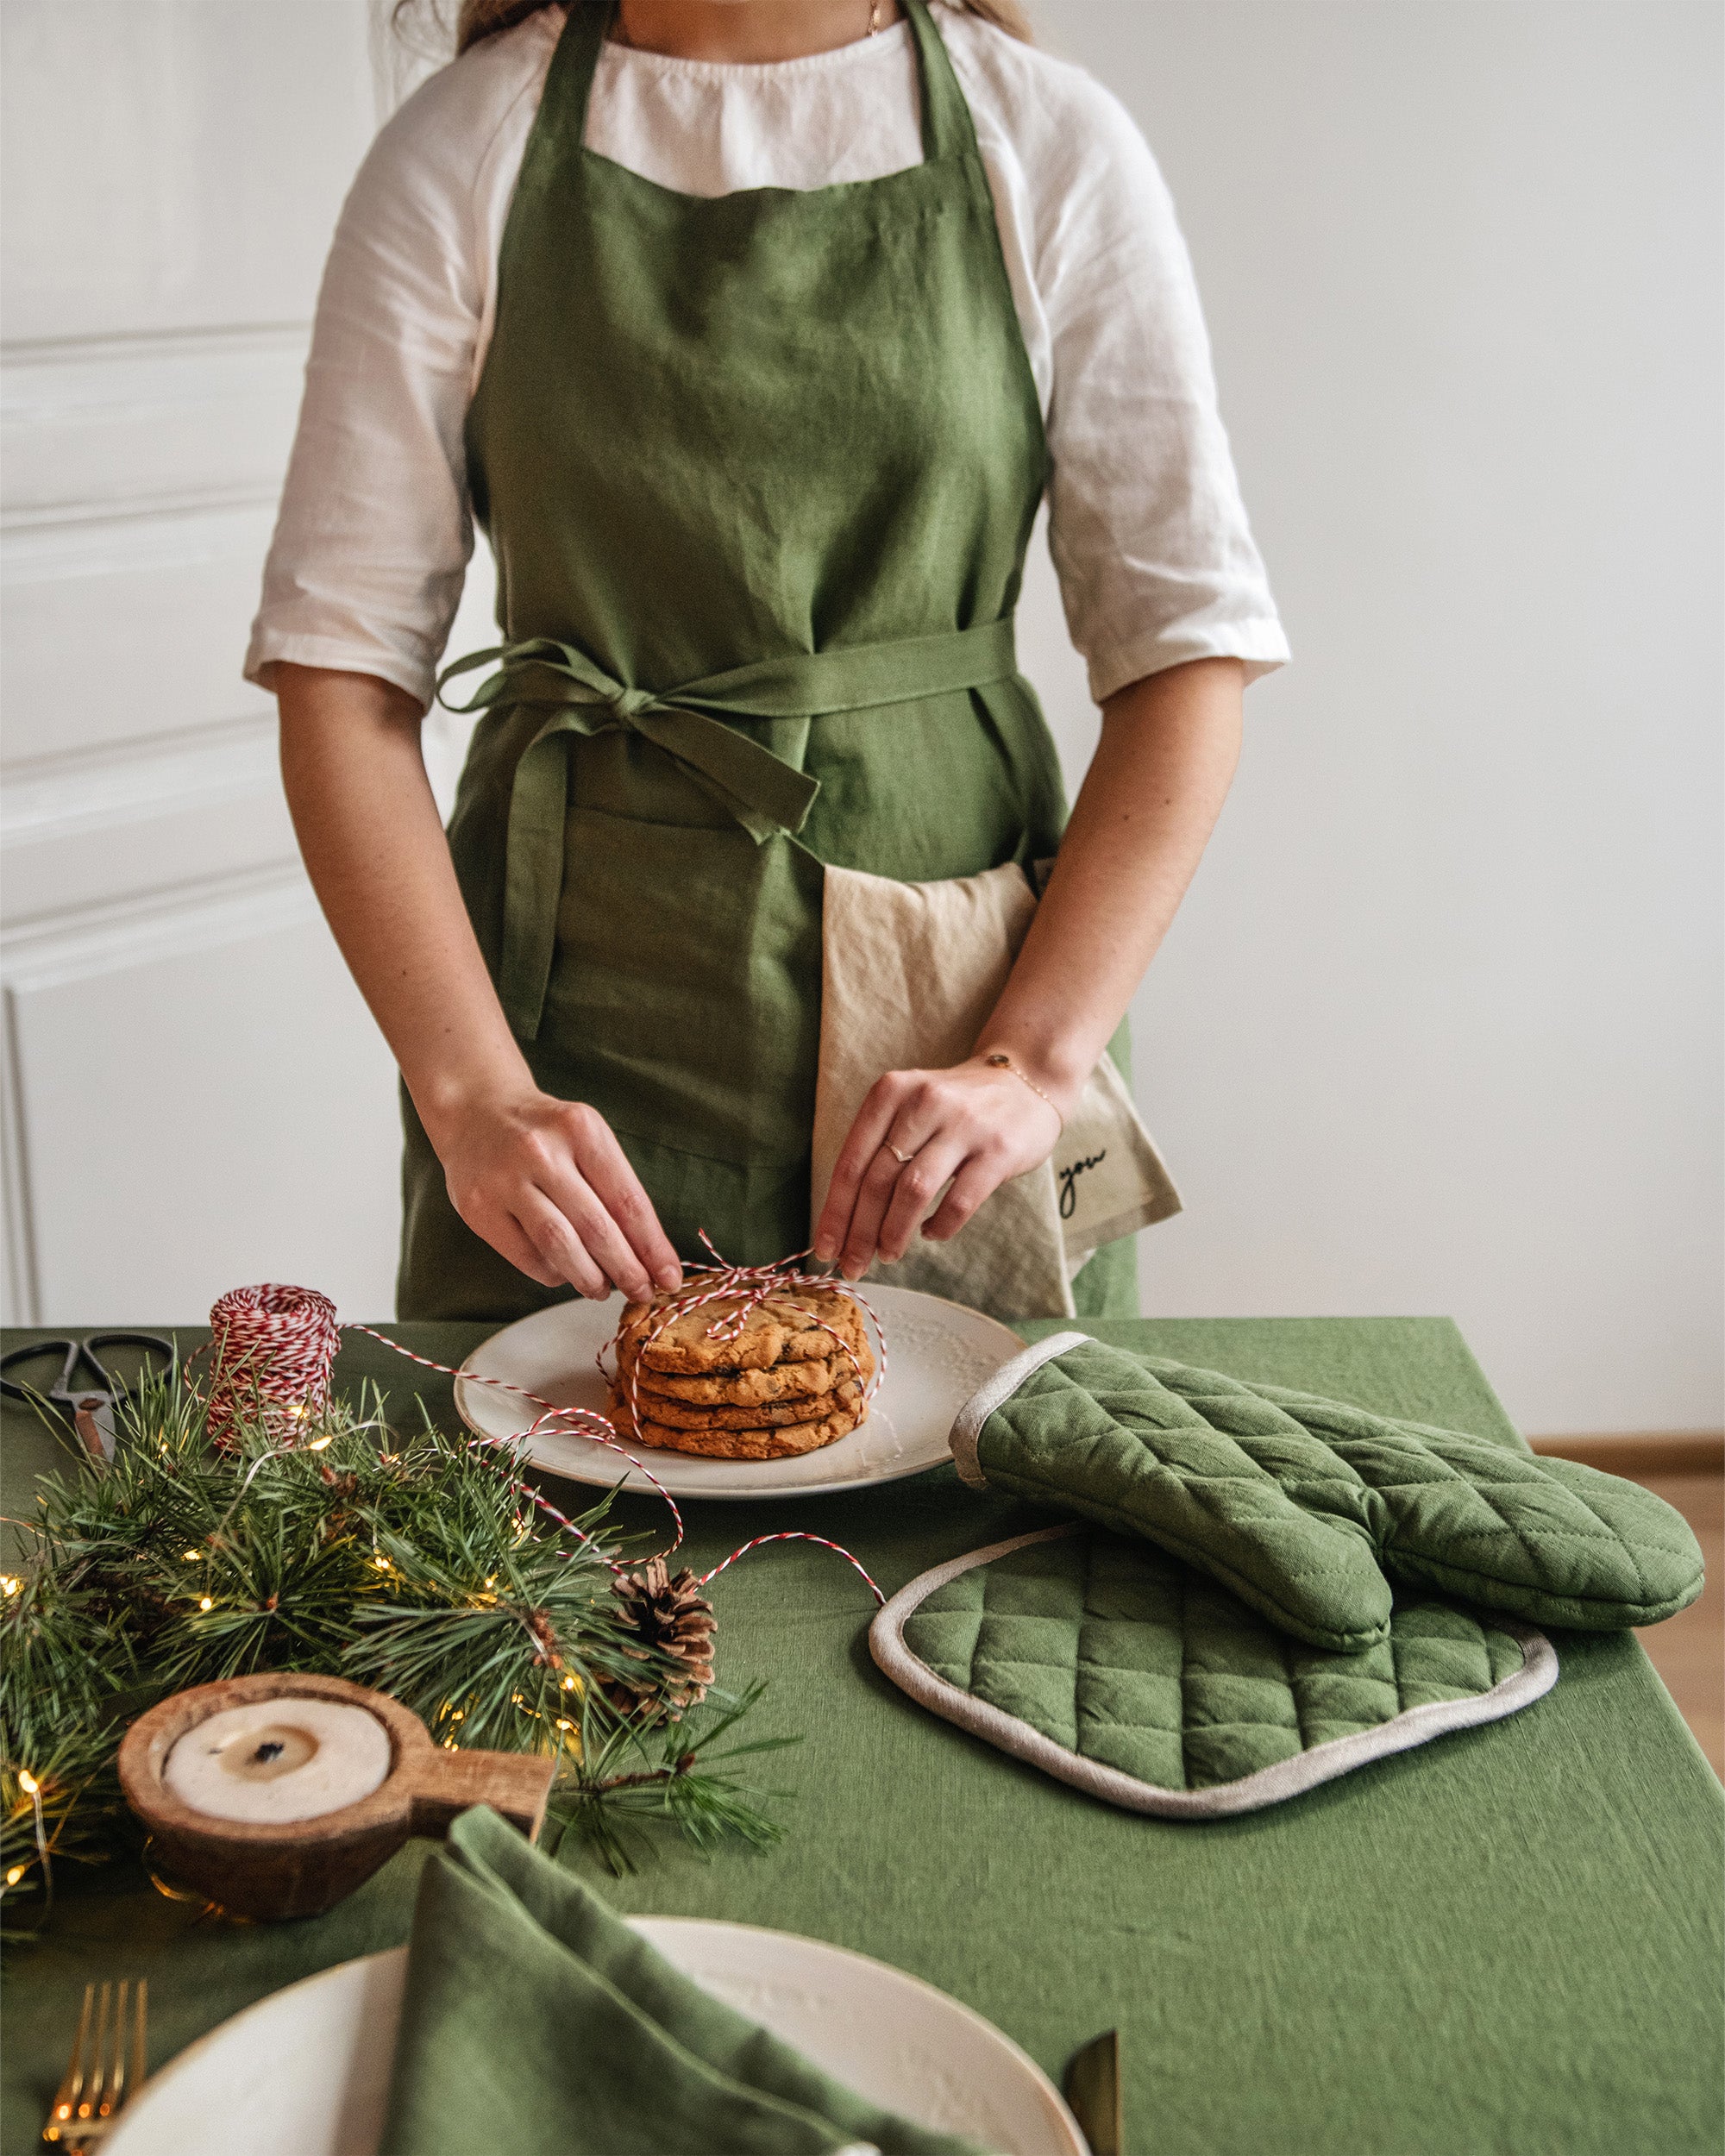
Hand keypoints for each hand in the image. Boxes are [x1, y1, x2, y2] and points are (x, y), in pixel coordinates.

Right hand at [426, 1089, 682, 1300]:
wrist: (475, 1111)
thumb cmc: (546, 1134)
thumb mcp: (586, 1139)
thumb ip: (614, 1189)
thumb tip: (647, 1257)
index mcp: (581, 1129)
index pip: (627, 1200)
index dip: (652, 1246)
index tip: (670, 1277)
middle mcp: (541, 1151)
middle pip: (596, 1227)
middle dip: (627, 1269)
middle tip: (642, 1293)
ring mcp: (505, 1179)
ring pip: (560, 1245)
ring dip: (589, 1278)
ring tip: (603, 1290)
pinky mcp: (478, 1207)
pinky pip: (526, 1255)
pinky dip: (553, 1273)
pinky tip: (565, 1274)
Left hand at [813, 1058, 1066, 1279]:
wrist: (1026, 1081)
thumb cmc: (955, 1108)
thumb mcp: (909, 1108)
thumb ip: (879, 1149)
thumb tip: (845, 1220)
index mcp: (891, 1092)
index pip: (851, 1162)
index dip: (835, 1212)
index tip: (825, 1249)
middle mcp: (923, 1103)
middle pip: (878, 1180)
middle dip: (860, 1231)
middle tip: (854, 1265)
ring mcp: (963, 1125)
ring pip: (913, 1191)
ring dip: (894, 1232)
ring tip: (888, 1255)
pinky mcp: (998, 1150)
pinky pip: (959, 1201)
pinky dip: (941, 1225)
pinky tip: (931, 1233)